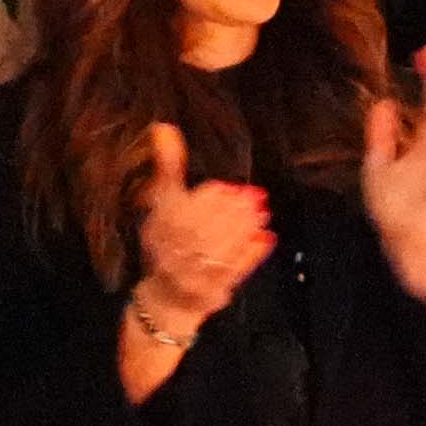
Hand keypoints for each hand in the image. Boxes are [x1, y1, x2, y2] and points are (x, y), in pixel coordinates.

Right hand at [127, 122, 275, 336]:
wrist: (166, 298)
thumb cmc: (165, 244)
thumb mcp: (161, 203)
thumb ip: (167, 166)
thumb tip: (163, 127)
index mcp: (159, 230)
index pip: (184, 211)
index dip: (210, 199)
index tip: (227, 189)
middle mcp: (173, 253)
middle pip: (206, 229)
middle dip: (234, 212)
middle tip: (255, 196)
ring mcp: (192, 276)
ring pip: (221, 249)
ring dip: (245, 228)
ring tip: (262, 212)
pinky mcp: (212, 293)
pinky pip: (233, 273)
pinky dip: (251, 254)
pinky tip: (266, 238)